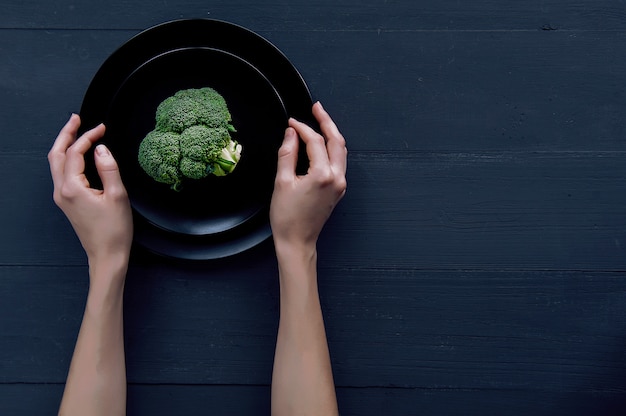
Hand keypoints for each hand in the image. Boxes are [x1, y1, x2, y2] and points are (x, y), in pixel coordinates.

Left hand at [48, 114, 132, 270]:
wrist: (107, 255)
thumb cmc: (114, 231)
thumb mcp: (117, 196)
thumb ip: (109, 168)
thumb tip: (102, 148)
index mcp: (72, 188)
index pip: (75, 153)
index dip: (87, 136)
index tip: (101, 127)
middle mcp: (62, 191)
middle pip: (56, 154)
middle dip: (66, 134)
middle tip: (76, 119)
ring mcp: (62, 198)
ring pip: (56, 164)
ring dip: (64, 145)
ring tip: (75, 131)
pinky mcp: (67, 203)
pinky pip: (62, 174)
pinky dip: (67, 158)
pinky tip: (78, 155)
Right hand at [270, 102, 346, 254]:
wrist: (297, 241)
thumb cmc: (287, 217)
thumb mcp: (282, 182)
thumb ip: (287, 153)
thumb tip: (291, 134)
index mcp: (323, 175)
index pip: (315, 141)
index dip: (303, 128)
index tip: (291, 122)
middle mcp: (336, 178)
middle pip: (336, 141)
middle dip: (326, 122)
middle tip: (316, 107)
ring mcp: (340, 185)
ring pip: (341, 151)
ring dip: (331, 134)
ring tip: (321, 120)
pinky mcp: (338, 190)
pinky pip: (339, 162)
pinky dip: (332, 149)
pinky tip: (322, 143)